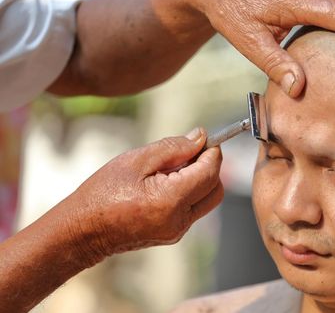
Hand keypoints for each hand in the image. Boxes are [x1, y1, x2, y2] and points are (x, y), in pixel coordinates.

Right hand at [65, 128, 222, 260]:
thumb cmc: (102, 193)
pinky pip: (193, 209)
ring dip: (199, 179)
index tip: (206, 138)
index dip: (212, 152)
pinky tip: (165, 183)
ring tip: (170, 168)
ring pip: (206, 200)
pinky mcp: (173, 234)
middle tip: (189, 151)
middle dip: (210, 167)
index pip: (209, 172)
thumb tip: (200, 138)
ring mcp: (177, 231)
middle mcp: (179, 219)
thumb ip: (173, 148)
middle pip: (215, 189)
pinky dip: (189, 192)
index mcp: (170, 199)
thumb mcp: (136, 160)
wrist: (82, 231)